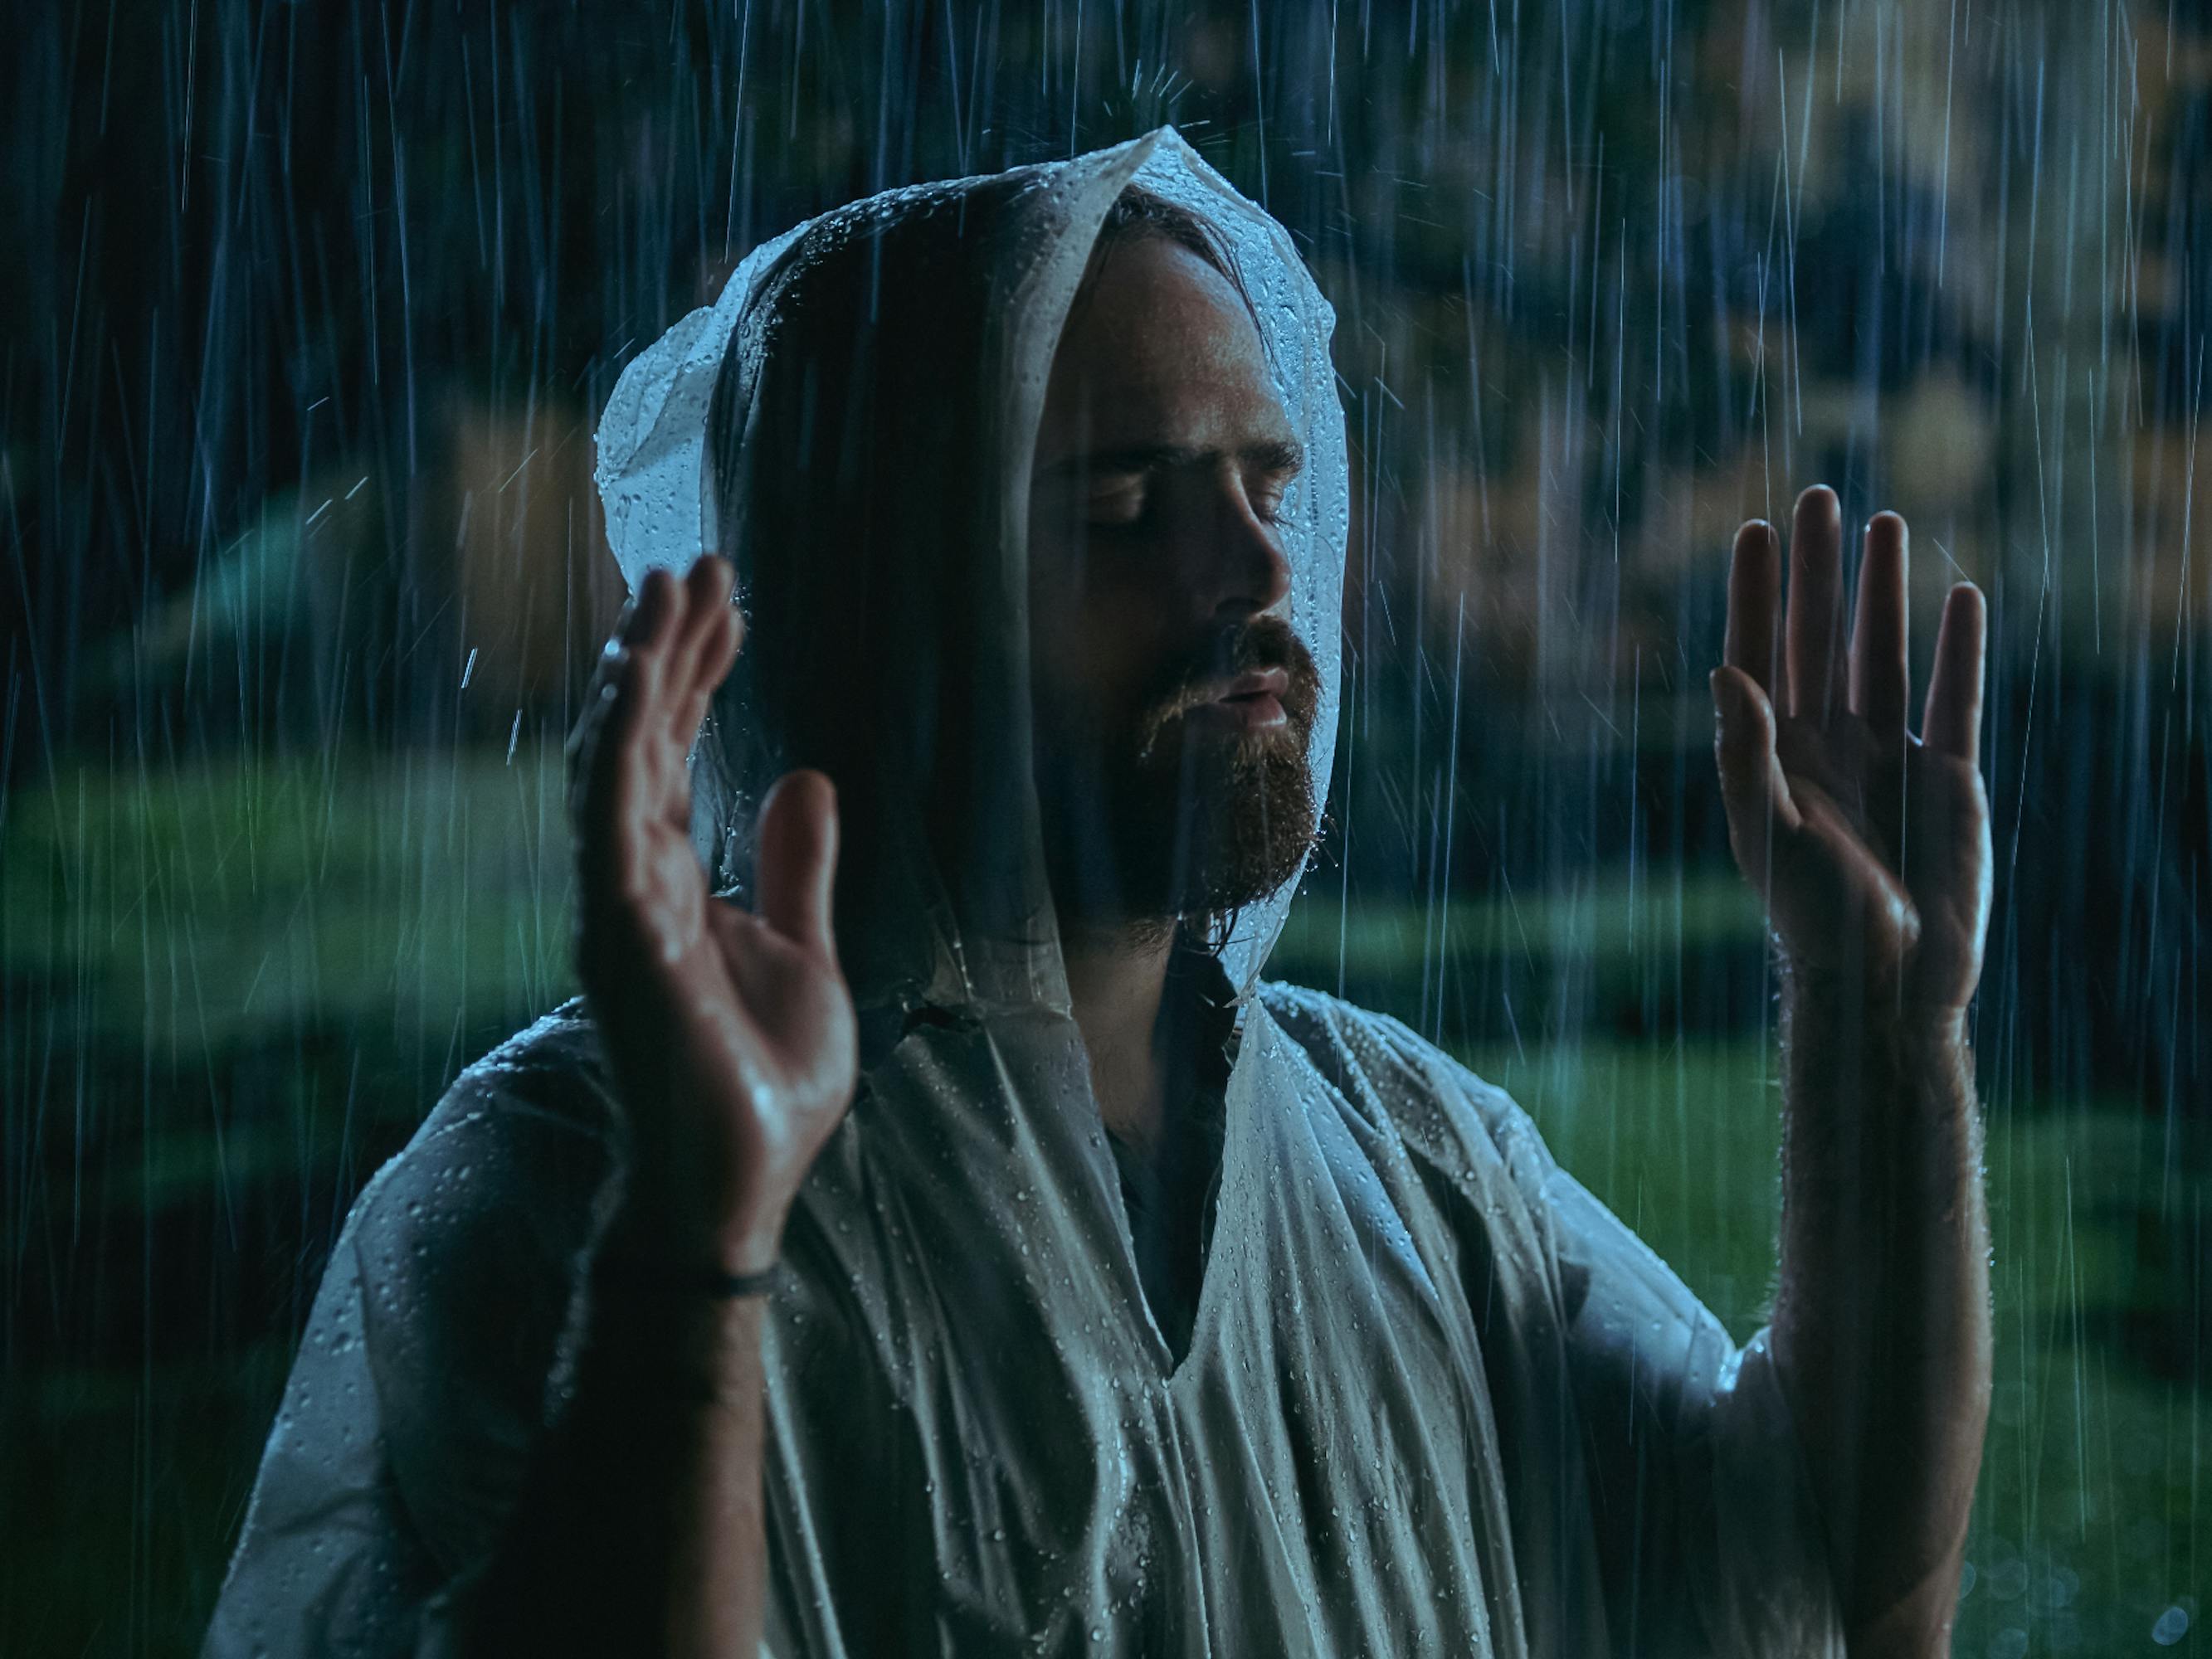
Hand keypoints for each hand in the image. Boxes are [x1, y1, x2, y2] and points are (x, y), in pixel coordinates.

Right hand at [569, 556, 857, 1274]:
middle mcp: (630, 878)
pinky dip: (618, 752)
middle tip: (697, 563)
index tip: (727, 599)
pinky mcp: (620, 939)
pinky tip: (634, 687)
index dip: (695, 671)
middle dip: (666, 648)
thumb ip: (796, 869)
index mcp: (670, 878)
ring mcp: (617, 906)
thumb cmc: (755, 1081)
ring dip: (637, 675)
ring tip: (664, 591)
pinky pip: (608, 827)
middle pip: (639, 737)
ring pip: (613, 763)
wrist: (736, 1182)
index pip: (672, 750)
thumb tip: (805, 777)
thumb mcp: (804, 952)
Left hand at [1711, 486, 1992, 1021]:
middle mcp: (1825, 747)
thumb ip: (1743, 750)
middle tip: (1819, 497)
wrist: (1888, 981)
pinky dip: (1958, 649)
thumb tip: (1722, 670)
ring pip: (1883, 653)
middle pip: (1819, 638)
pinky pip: (1953, 697)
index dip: (1757, 595)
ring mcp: (1887, 756)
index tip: (1754, 530)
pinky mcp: (1947, 776)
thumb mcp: (1765, 830)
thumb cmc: (1813, 917)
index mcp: (1771, 758)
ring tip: (1885, 522)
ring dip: (1883, 591)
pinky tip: (1959, 596)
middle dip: (1819, 571)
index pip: (1759, 656)